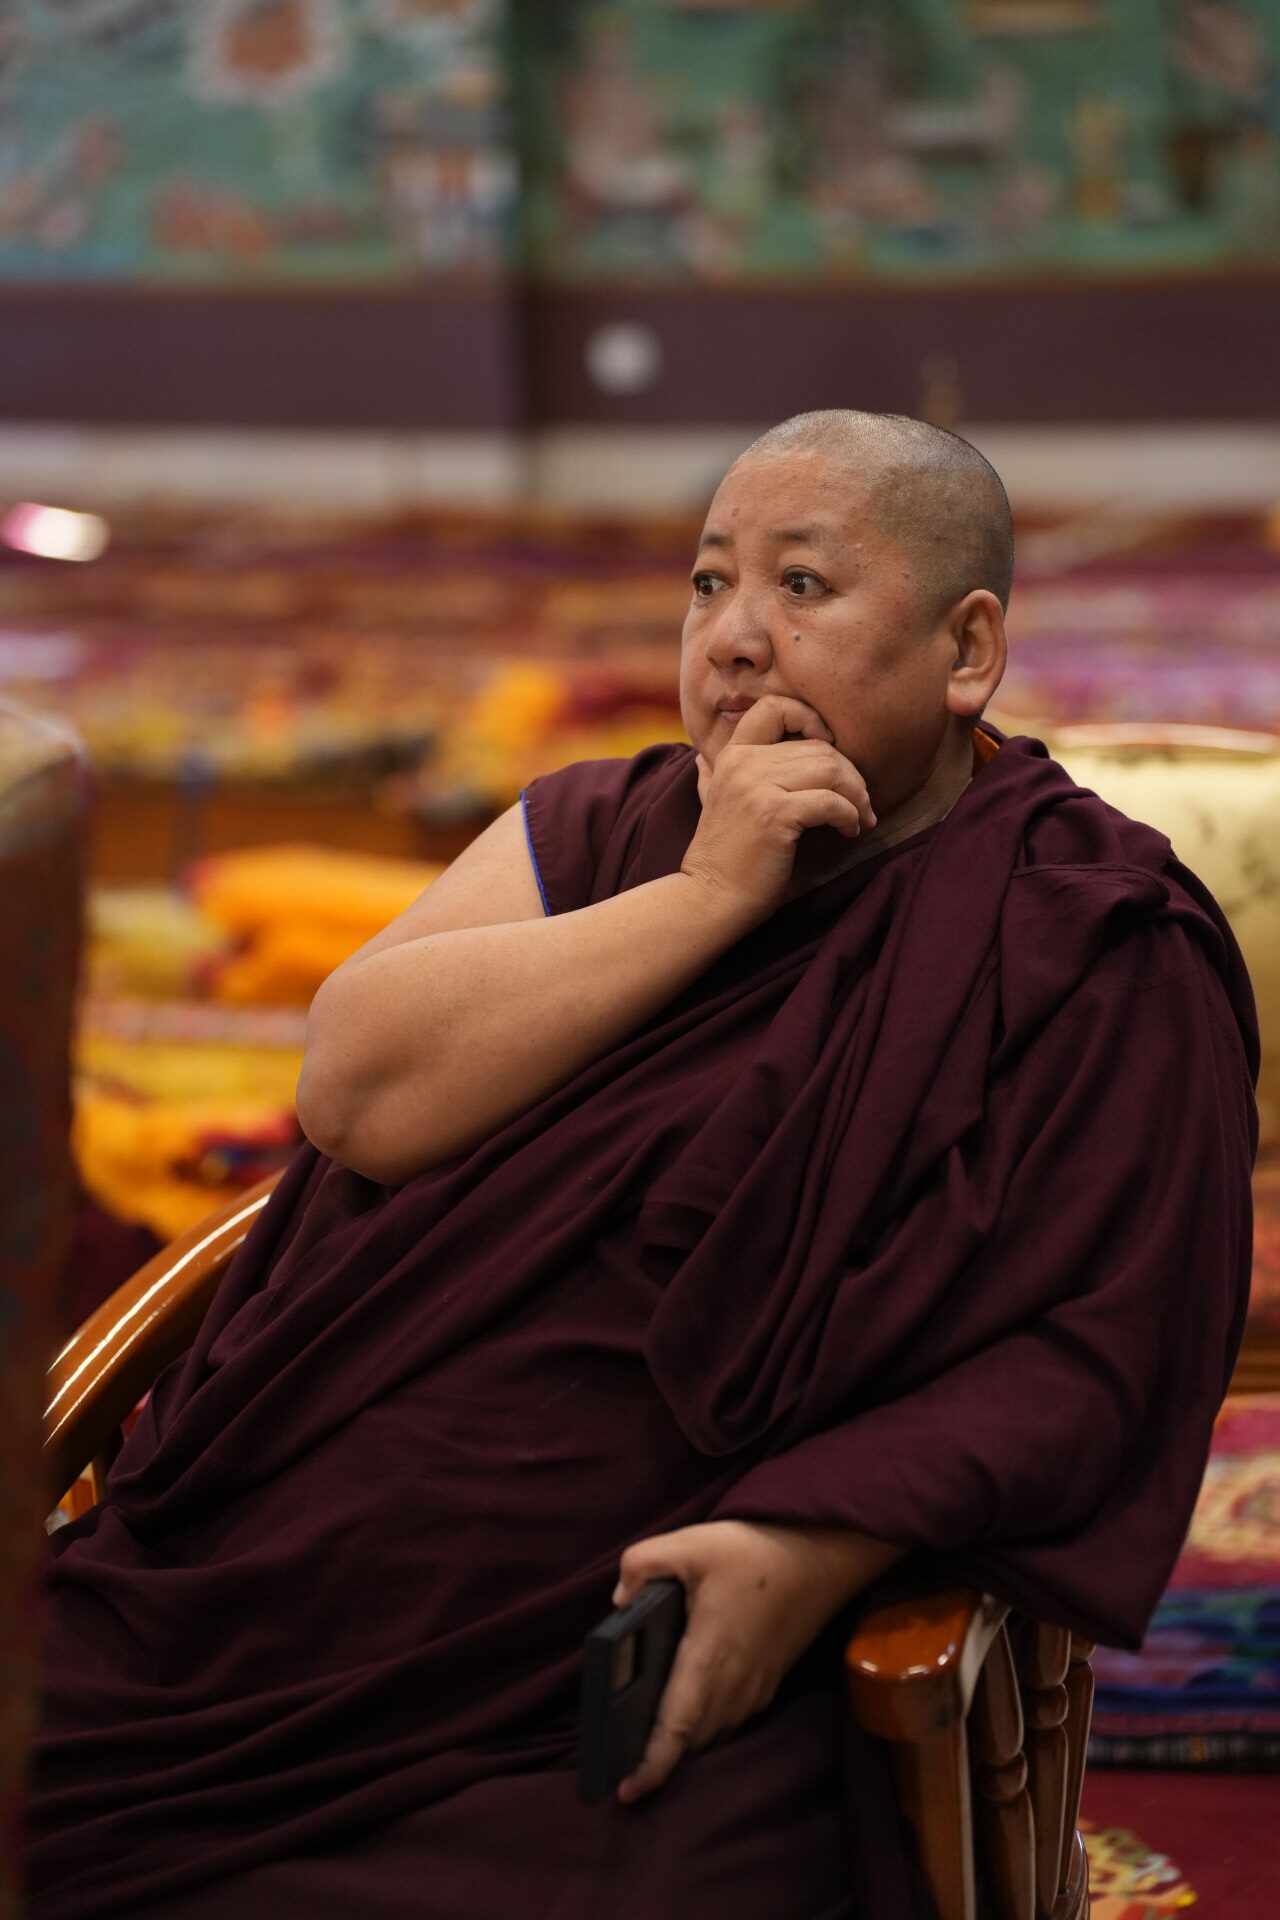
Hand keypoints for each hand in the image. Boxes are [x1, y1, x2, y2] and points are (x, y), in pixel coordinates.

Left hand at [611, 1518, 902, 1803]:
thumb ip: (641, 1564)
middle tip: (617, 1758)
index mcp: (711, 1656)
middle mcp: (736, 1684)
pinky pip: (729, 1718)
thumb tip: (618, 1598)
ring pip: (712, 1733)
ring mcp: (755, 1687)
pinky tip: (682, 1706)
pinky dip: (703, 1725)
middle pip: (691, 1741)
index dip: (652, 1766)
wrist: (821, 1554)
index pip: (678, 1730)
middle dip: (657, 1758)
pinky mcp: (767, 1681)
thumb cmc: (757, 1550)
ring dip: (682, 1742)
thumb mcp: (690, 1542)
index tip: (627, 1791)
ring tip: (643, 1741)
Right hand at [683, 696, 875, 925]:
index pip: (774, 707)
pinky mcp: (774, 814)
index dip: (809, 719)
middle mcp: (743, 762)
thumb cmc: (722, 858)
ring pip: (831, 769)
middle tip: (860, 802)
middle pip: (818, 745)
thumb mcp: (711, 807)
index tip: (828, 749)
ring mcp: (757, 786)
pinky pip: (831, 802)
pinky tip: (849, 831)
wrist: (709, 897)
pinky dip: (849, 816)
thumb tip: (701, 759)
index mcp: (731, 755)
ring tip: (859, 818)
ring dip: (856, 795)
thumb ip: (711, 778)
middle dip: (850, 774)